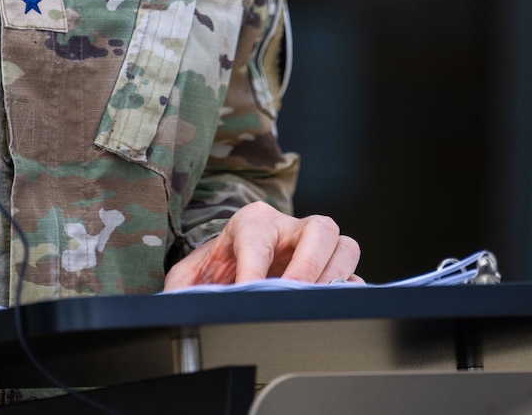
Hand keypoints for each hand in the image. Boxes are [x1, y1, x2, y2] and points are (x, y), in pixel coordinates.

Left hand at [162, 202, 361, 289]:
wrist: (235, 260)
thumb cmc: (217, 265)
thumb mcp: (191, 273)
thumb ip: (182, 288)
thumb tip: (177, 307)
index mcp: (252, 221)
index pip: (257, 239)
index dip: (253, 268)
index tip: (246, 294)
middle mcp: (289, 227)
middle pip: (319, 228)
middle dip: (309, 263)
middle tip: (293, 293)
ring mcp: (316, 247)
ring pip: (344, 246)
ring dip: (333, 276)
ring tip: (313, 302)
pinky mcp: (331, 269)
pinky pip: (354, 276)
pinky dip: (346, 293)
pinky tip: (329, 309)